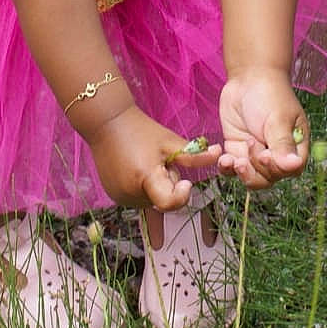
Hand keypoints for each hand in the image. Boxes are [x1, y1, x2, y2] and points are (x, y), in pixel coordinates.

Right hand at [85, 105, 221, 209]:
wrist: (106, 123)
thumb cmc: (141, 130)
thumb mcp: (170, 142)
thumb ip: (195, 156)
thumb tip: (220, 155)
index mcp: (146, 179)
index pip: (169, 204)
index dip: (182, 194)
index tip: (186, 180)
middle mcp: (130, 193)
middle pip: (162, 201)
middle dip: (167, 185)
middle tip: (160, 161)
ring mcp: (119, 196)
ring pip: (151, 200)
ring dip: (155, 187)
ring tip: (146, 162)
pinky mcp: (113, 196)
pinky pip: (137, 198)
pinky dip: (142, 188)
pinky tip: (136, 167)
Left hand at [218, 67, 308, 189]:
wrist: (248, 78)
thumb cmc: (270, 94)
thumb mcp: (278, 118)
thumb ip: (283, 144)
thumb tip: (294, 166)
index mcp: (294, 146)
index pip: (290, 171)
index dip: (277, 169)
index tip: (265, 154)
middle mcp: (276, 154)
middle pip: (269, 178)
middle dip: (257, 170)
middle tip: (249, 146)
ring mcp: (256, 154)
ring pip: (250, 178)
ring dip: (241, 173)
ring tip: (232, 158)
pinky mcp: (237, 150)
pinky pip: (232, 169)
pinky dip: (226, 168)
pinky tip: (222, 157)